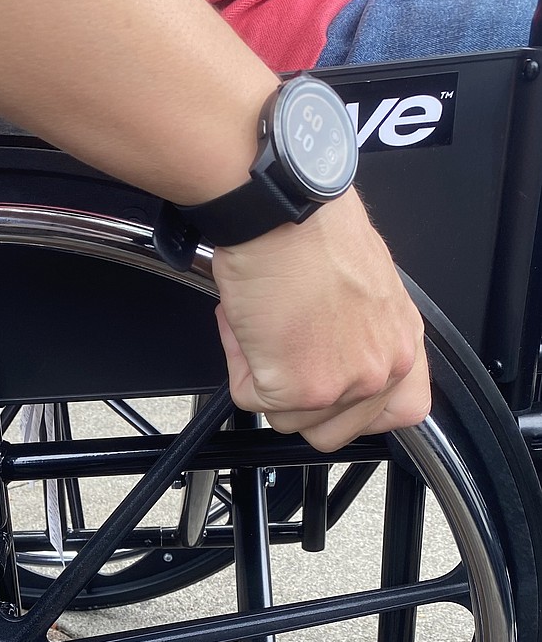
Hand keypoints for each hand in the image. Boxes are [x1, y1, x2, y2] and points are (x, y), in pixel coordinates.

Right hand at [211, 190, 429, 450]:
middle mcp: (382, 367)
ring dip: (263, 376)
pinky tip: (249, 323)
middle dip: (298, 400)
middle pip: (333, 430)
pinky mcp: (298, 388)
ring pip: (286, 418)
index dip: (361, 413)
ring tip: (265, 325)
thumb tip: (331, 349)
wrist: (282, 212)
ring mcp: (342, 384)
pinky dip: (238, 362)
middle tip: (283, 354)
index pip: (404, 412)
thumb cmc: (314, 229)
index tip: (337, 397)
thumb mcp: (364, 284)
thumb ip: (362, 332)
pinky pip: (251, 398)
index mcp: (403, 340)